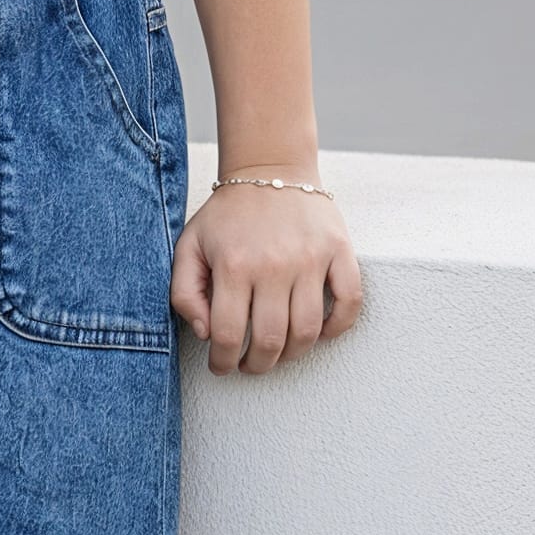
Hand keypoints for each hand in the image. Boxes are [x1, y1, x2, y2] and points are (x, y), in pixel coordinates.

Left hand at [170, 162, 362, 374]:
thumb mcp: (190, 245)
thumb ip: (184, 291)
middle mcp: (273, 265)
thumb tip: (205, 333)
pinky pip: (350, 303)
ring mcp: (311, 259)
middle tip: (250, 364)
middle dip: (258, 364)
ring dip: (293, 354)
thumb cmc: (228, 214)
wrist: (269, 168)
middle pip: (271, 341)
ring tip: (279, 353)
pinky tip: (320, 332)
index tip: (222, 367)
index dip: (224, 362)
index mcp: (233, 264)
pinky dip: (338, 327)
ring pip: (308, 331)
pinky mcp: (339, 251)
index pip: (229, 335)